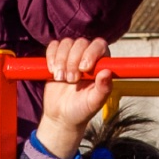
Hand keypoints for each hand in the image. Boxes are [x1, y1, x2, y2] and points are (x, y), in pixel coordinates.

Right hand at [38, 35, 115, 151]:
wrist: (61, 115)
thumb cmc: (81, 109)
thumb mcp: (94, 102)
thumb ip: (103, 89)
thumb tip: (107, 72)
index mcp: (101, 64)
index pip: (99, 45)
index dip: (91, 53)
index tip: (84, 68)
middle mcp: (88, 55)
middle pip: (81, 42)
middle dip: (73, 61)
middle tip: (71, 80)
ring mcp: (72, 55)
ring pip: (66, 43)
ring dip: (61, 60)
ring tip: (61, 79)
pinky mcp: (57, 56)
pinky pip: (53, 45)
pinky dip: (51, 56)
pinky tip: (52, 71)